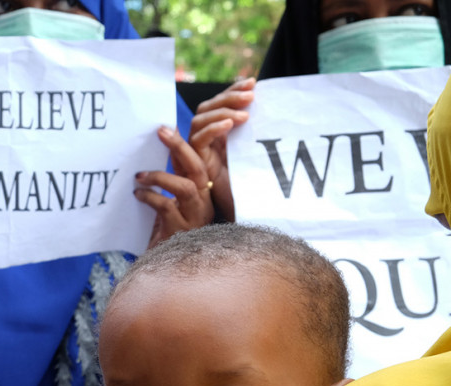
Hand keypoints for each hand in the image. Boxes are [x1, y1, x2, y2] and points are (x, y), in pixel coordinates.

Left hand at [134, 126, 214, 248]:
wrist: (168, 268)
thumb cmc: (166, 233)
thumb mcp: (167, 204)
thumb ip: (163, 182)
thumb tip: (145, 157)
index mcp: (200, 191)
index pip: (197, 160)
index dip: (185, 142)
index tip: (166, 126)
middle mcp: (203, 202)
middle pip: (198, 167)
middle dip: (180, 147)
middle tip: (162, 131)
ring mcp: (195, 217)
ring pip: (185, 187)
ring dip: (160, 177)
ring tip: (139, 176)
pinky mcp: (182, 231)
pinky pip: (167, 207)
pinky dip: (150, 197)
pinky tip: (138, 195)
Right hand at [189, 77, 255, 222]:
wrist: (243, 217)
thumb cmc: (253, 188)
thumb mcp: (257, 154)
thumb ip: (257, 135)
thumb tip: (275, 106)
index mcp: (218, 137)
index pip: (218, 105)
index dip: (232, 89)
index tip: (253, 82)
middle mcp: (205, 143)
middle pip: (207, 108)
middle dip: (229, 96)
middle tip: (251, 94)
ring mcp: (198, 153)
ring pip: (200, 120)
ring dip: (223, 110)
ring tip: (245, 113)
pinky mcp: (197, 165)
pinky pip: (198, 140)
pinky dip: (213, 128)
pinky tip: (231, 125)